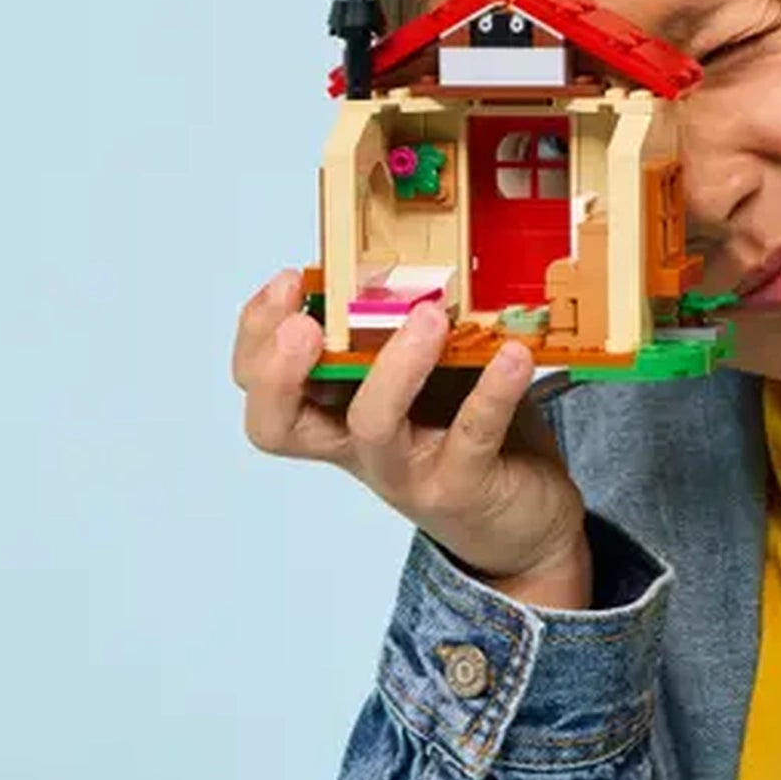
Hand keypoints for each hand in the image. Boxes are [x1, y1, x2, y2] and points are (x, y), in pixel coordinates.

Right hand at [232, 272, 589, 601]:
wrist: (524, 520)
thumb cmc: (466, 431)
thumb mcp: (431, 374)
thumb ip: (410, 330)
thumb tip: (417, 260)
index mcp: (334, 412)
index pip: (261, 385)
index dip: (257, 337)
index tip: (288, 281)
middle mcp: (356, 446)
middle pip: (278, 424)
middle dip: (278, 371)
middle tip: (306, 323)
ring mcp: (405, 472)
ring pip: (372, 425)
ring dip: (395, 367)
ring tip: (429, 317)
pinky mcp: (461, 487)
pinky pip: (470, 436)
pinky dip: (492, 393)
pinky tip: (514, 356)